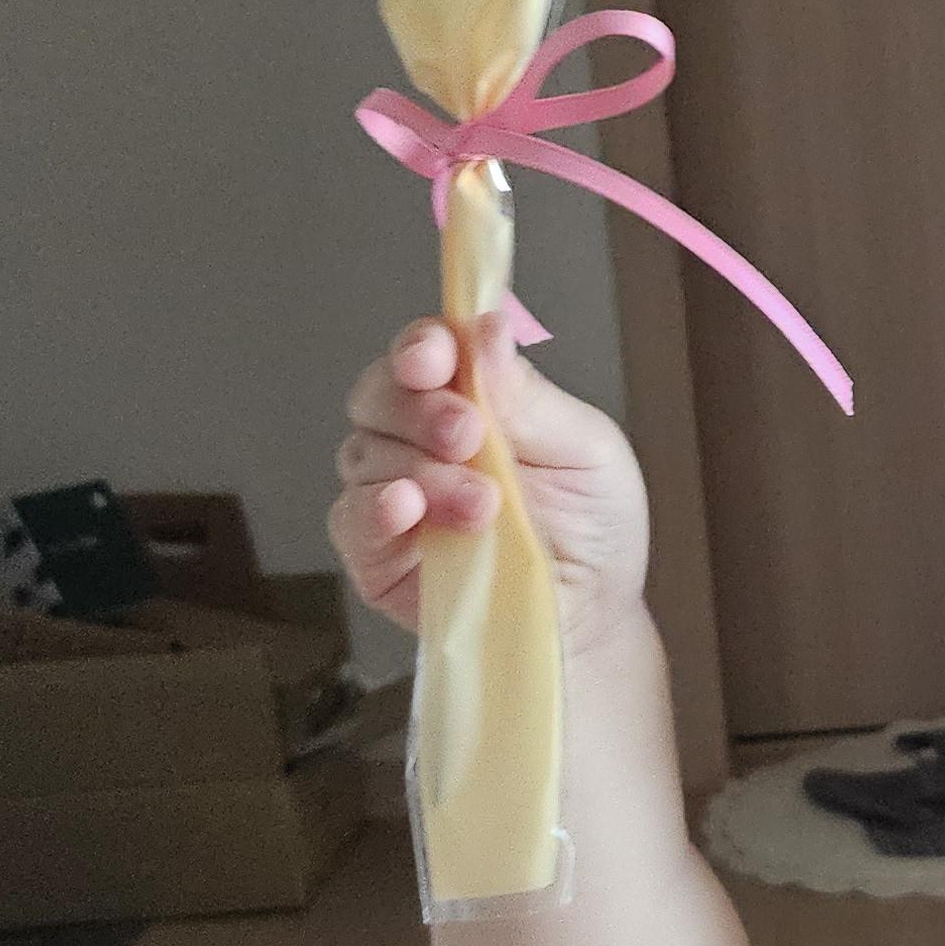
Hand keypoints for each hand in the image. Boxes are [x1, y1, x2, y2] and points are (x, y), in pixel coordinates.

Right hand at [330, 316, 649, 656]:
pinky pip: (350, 522)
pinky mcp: (376, 557)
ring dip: (422, 470)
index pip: (423, 352)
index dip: (422, 345)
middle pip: (378, 394)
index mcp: (469, 398)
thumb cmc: (592, 526)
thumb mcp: (585, 450)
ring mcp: (392, 496)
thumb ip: (529, 397)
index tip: (439, 355)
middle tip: (467, 432)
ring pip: (365, 456)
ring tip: (483, 504)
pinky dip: (373, 509)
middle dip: (418, 406)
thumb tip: (488, 330)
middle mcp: (417, 439)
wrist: (593, 615)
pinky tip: (405, 508)